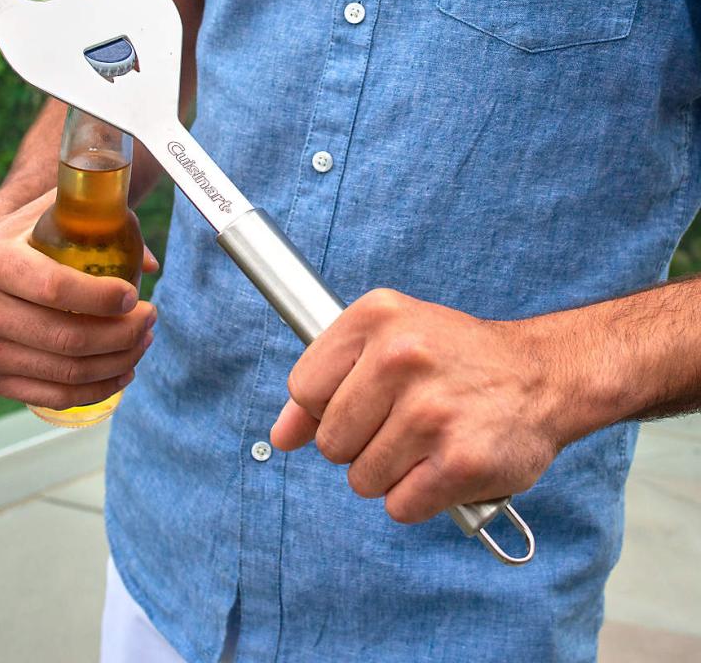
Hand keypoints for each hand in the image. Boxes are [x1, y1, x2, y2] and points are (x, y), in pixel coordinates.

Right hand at [0, 189, 158, 409]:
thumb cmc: (28, 236)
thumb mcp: (56, 215)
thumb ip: (103, 226)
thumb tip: (149, 266)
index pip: (55, 288)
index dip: (102, 298)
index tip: (134, 295)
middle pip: (67, 338)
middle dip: (123, 333)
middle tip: (150, 317)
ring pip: (68, 373)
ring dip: (118, 361)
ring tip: (144, 341)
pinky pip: (56, 397)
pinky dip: (98, 389)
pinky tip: (124, 371)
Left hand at [269, 288, 561, 523]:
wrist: (542, 374)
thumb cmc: (452, 359)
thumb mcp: (384, 341)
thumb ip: (324, 385)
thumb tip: (279, 437)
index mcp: (376, 317)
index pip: (303, 389)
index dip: (325, 408)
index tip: (361, 401)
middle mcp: (402, 357)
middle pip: (330, 441)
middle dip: (358, 443)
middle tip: (402, 421)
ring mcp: (432, 411)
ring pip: (362, 478)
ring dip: (390, 473)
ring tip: (426, 441)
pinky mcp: (461, 461)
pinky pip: (399, 506)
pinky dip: (417, 497)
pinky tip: (443, 464)